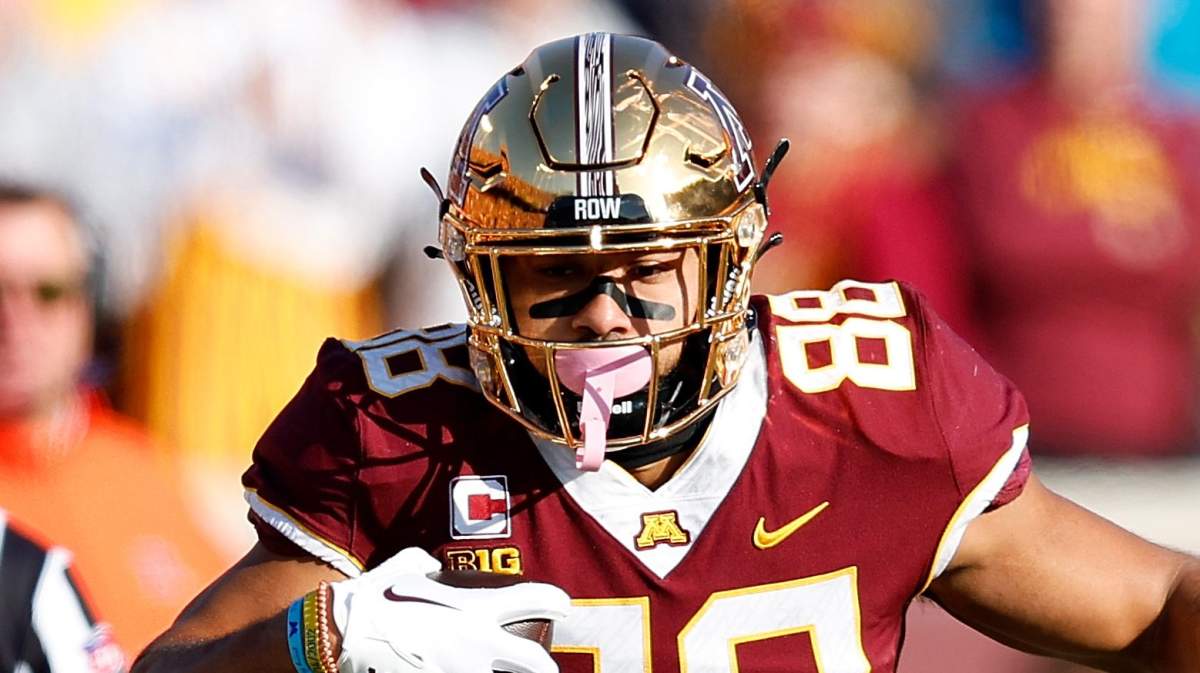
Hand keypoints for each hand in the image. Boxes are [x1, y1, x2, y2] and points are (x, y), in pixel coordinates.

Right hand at [329, 548, 569, 672]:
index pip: (532, 600)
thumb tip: (432, 567)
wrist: (340, 633)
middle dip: (546, 669)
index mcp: (475, 610)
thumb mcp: (408, 567)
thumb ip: (431, 566)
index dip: (555, 602)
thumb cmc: (374, 596)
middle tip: (545, 668)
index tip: (563, 606)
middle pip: (535, 665)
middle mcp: (477, 647)